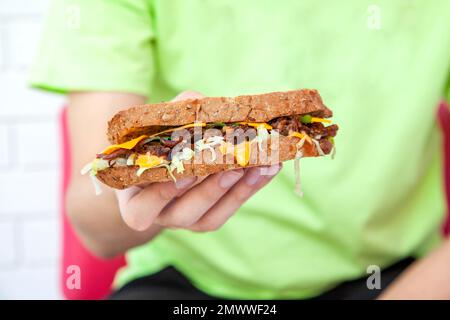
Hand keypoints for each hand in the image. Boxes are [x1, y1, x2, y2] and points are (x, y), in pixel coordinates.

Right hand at [115, 91, 281, 231]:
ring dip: (238, 191)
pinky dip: (250, 188)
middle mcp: (159, 217)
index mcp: (135, 203)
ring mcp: (185, 221)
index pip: (141, 211)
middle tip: (233, 167)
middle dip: (211, 190)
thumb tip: (196, 99)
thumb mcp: (151, 133)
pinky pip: (229, 210)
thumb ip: (170, 117)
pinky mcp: (207, 219)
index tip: (185, 174)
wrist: (157, 170)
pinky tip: (268, 168)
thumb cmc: (150, 149)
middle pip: (184, 213)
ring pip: (211, 217)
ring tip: (262, 166)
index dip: (163, 194)